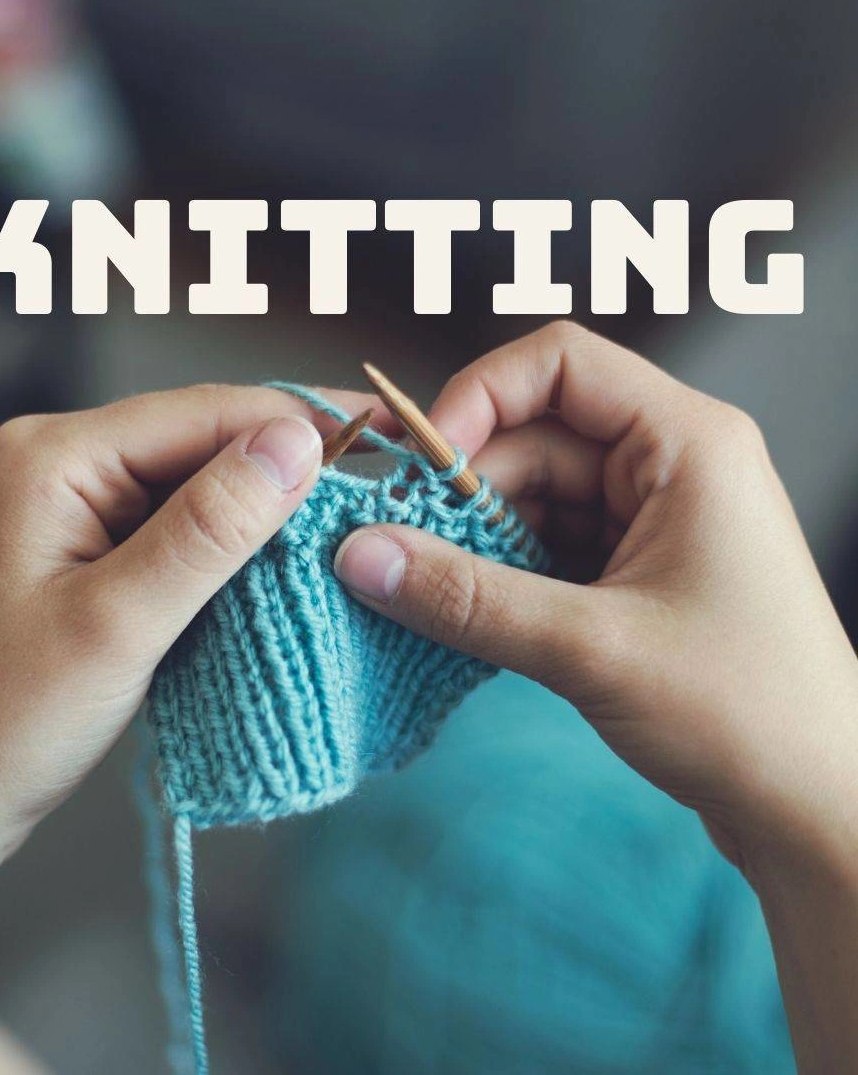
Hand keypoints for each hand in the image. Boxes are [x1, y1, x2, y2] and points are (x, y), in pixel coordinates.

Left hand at [0, 382, 383, 1072]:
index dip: (301, 423)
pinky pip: (174, 523)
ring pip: (195, 482)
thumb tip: (297, 442)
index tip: (387, 439)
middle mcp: (61, 460)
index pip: (204, 412)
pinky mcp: (86, 545)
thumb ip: (208, 527)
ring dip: (263, 506)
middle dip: (288, 463)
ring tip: (346, 522)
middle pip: (202, 439)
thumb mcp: (119, 623)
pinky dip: (228, 542)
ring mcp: (72, 502)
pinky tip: (278, 559)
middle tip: (381, 486)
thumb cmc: (5, 719)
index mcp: (55, 455)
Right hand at [334, 322, 857, 873]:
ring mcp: (649, 520)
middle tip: (395, 549)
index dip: (475, 399)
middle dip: (462, 492)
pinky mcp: (632, 573)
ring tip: (423, 591)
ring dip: (474, 541)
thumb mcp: (592, 646)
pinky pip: (543, 548)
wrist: (819, 808)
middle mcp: (667, 464)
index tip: (418, 469)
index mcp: (686, 442)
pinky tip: (460, 611)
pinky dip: (498, 575)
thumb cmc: (747, 713)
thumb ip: (466, 597)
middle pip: (533, 437)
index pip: (558, 364)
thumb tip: (360, 555)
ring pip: (531, 498)